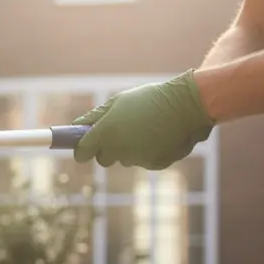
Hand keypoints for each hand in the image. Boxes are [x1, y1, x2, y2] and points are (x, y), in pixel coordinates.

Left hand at [72, 70, 214, 169]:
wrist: (188, 104)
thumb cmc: (150, 99)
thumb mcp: (118, 102)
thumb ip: (95, 117)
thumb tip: (75, 126)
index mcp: (106, 133)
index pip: (82, 153)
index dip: (82, 149)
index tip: (84, 146)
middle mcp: (119, 149)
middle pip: (103, 159)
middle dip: (108, 149)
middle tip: (121, 132)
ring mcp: (137, 159)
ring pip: (125, 159)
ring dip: (130, 148)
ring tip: (146, 128)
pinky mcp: (155, 164)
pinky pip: (144, 161)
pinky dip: (149, 151)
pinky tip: (160, 135)